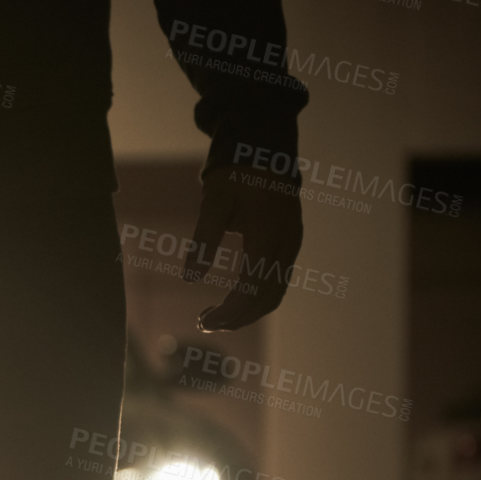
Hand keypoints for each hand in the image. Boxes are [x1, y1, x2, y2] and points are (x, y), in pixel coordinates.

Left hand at [181, 164, 303, 332]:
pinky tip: (230, 302)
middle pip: (267, 298)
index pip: (253, 287)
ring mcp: (291, 247)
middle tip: (203, 323)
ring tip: (214, 317)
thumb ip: (203, 239)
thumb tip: (190, 278)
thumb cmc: (235, 177)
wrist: (262, 155)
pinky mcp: (288, 248)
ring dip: (245, 313)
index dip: (230, 310)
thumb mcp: (213, 203)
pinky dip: (254, 300)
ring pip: (274, 295)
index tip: (204, 320)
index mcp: (269, 235)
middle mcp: (286, 245)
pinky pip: (275, 283)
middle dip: (236, 318)